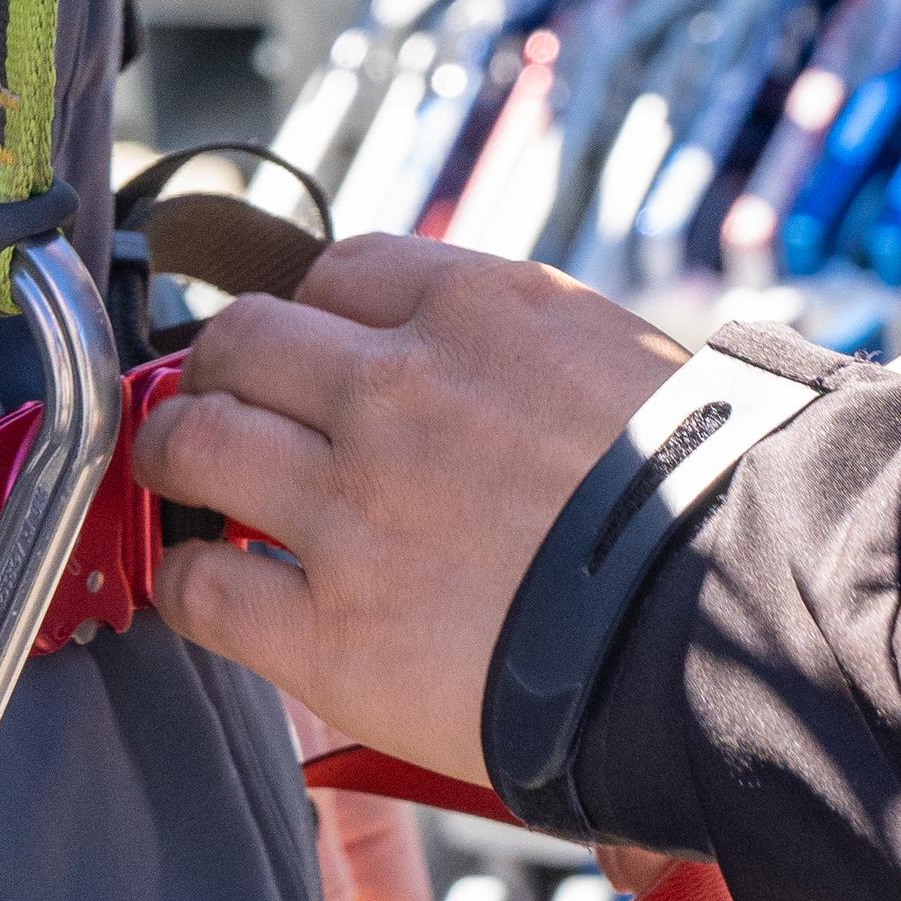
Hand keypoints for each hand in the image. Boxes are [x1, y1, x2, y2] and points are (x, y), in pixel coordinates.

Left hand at [152, 236, 687, 781]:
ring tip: (177, 474)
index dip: (312, 313)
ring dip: (174, 452)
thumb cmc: (704, 497)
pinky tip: (201, 585)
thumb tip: (477, 361)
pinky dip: (186, 581)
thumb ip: (524, 350)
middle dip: (219, 367)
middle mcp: (397, 389)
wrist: (727, 622)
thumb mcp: (619, 360)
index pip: (340, 270)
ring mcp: (354, 508)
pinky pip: (202, 588)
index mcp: (478, 310)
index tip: (307, 347)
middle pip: (242, 340)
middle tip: (215, 399)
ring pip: (196, 441)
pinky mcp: (333, 630)